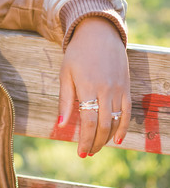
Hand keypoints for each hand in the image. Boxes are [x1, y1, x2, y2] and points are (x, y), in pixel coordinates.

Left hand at [57, 17, 129, 155]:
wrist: (99, 33)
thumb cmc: (78, 53)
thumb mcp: (65, 73)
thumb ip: (65, 100)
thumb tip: (61, 125)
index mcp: (87, 86)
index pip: (88, 122)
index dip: (85, 140)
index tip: (80, 152)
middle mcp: (105, 89)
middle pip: (103, 125)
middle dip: (95, 143)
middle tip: (88, 153)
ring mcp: (118, 89)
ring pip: (116, 121)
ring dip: (107, 138)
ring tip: (98, 147)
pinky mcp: (126, 87)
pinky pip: (127, 112)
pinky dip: (124, 127)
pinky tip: (118, 139)